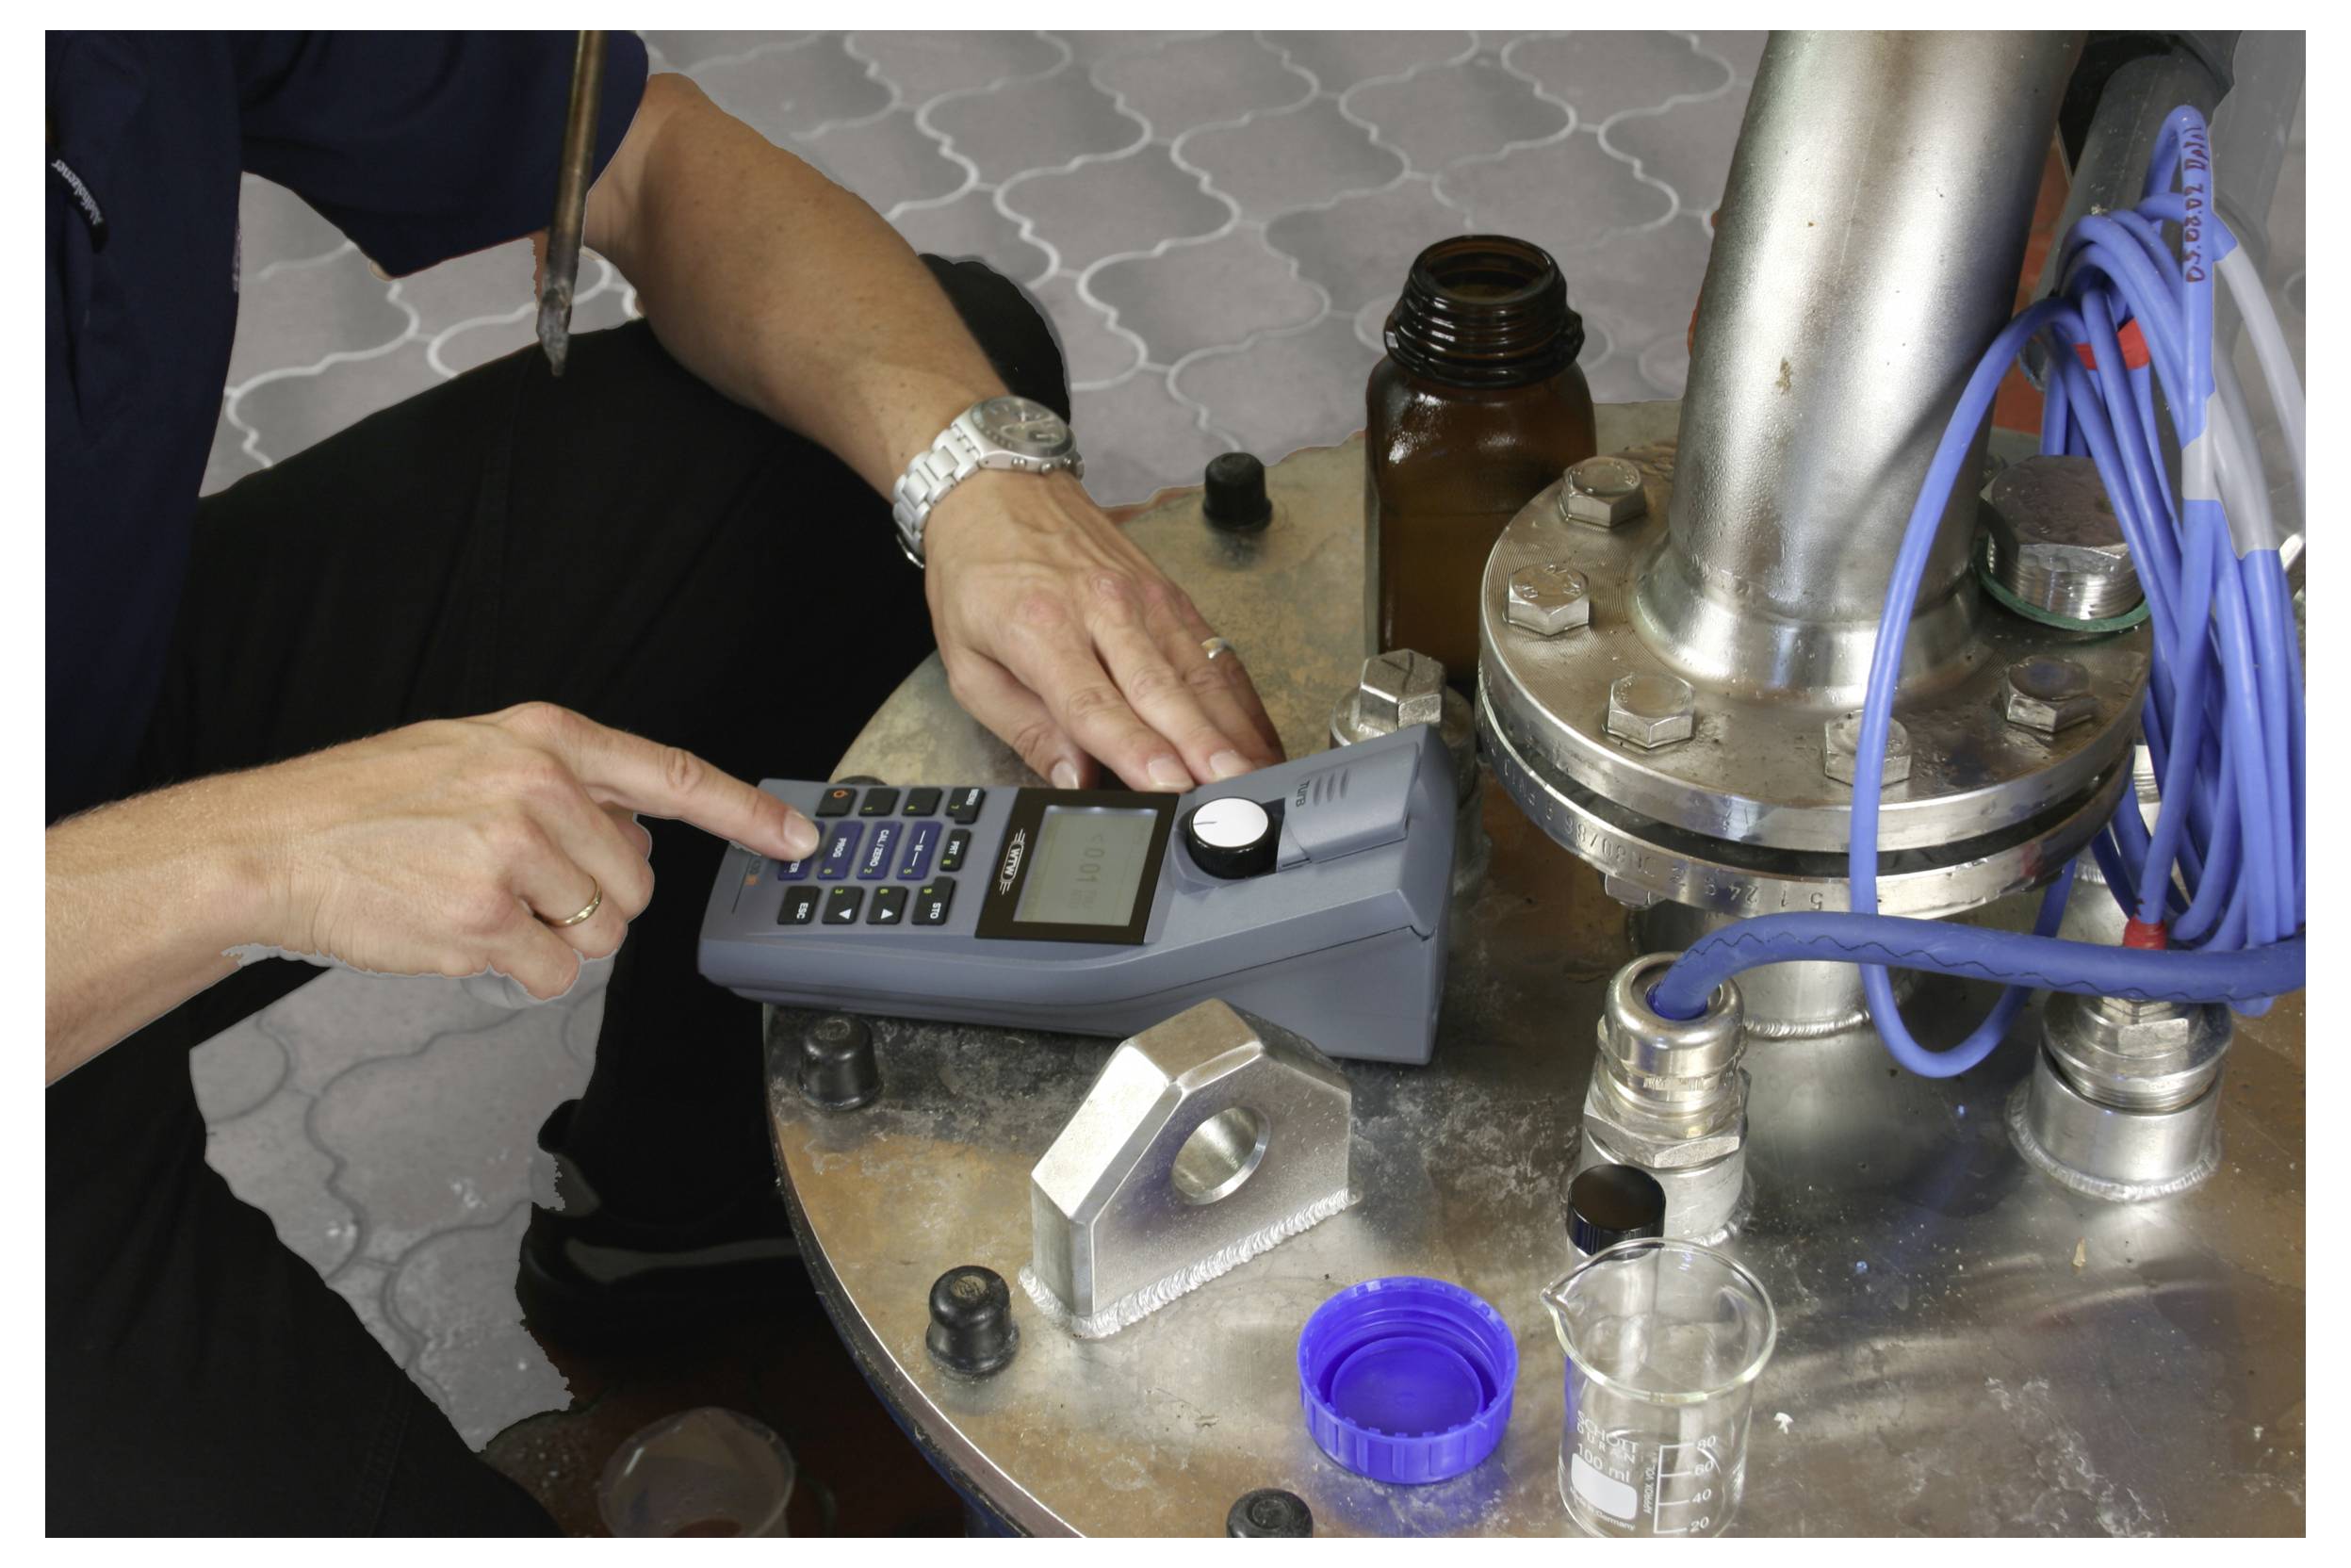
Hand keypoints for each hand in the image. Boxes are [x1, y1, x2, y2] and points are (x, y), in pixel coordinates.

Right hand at [231, 702, 817, 999]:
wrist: (269, 844)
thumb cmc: (367, 805)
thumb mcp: (473, 753)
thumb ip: (562, 783)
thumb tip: (633, 837)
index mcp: (546, 738)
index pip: (673, 776)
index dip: (747, 813)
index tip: (803, 841)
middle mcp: (541, 788)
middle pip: (638, 883)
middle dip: (594, 901)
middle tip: (517, 884)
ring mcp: (515, 854)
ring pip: (601, 934)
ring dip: (550, 938)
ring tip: (475, 900)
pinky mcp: (487, 920)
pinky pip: (553, 973)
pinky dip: (515, 970)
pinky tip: (461, 934)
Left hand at [923, 470, 1285, 790]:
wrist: (998, 490)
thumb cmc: (978, 575)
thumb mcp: (968, 662)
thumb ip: (1023, 728)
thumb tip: (1072, 779)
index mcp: (1040, 628)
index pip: (1093, 702)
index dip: (1133, 747)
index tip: (1165, 783)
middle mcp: (1102, 609)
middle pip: (1160, 690)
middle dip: (1201, 746)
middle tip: (1231, 789)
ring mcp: (1146, 599)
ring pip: (1199, 673)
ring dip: (1232, 729)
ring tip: (1257, 773)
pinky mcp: (1173, 594)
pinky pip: (1215, 653)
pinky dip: (1240, 699)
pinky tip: (1257, 735)